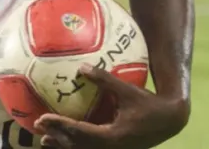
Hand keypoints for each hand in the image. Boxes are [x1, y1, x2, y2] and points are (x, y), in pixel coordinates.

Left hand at [35, 64, 188, 148]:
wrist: (169, 121)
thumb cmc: (148, 104)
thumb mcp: (127, 90)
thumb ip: (104, 79)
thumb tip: (81, 67)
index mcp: (114, 136)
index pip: (81, 133)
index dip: (61, 126)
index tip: (44, 118)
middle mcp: (112, 147)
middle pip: (78, 147)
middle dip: (58, 137)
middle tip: (38, 125)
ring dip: (63, 146)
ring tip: (44, 139)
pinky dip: (75, 146)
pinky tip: (63, 141)